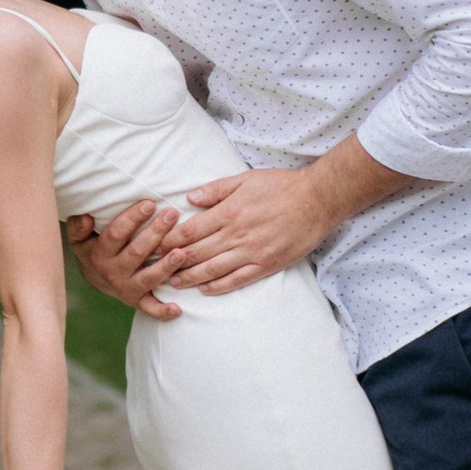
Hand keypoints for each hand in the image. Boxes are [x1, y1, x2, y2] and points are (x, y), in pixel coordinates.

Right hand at [66, 198, 187, 320]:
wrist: (96, 279)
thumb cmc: (92, 248)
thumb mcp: (79, 238)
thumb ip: (78, 227)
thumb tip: (87, 218)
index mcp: (100, 254)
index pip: (116, 234)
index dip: (132, 218)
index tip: (149, 203)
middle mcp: (113, 272)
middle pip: (136, 253)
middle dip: (155, 233)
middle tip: (172, 214)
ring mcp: (127, 288)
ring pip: (148, 278)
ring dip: (165, 267)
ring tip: (181, 252)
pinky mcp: (138, 301)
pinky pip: (150, 308)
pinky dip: (163, 311)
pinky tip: (177, 308)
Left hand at [160, 162, 330, 293]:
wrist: (318, 200)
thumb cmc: (281, 185)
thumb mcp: (245, 179)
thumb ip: (215, 189)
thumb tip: (189, 198)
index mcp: (228, 212)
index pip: (190, 230)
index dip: (168, 240)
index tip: (153, 246)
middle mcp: (237, 235)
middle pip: (197, 252)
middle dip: (173, 262)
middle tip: (154, 269)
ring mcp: (252, 252)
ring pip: (214, 269)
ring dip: (191, 278)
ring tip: (173, 283)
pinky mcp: (267, 264)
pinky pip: (238, 279)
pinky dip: (219, 287)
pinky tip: (205, 290)